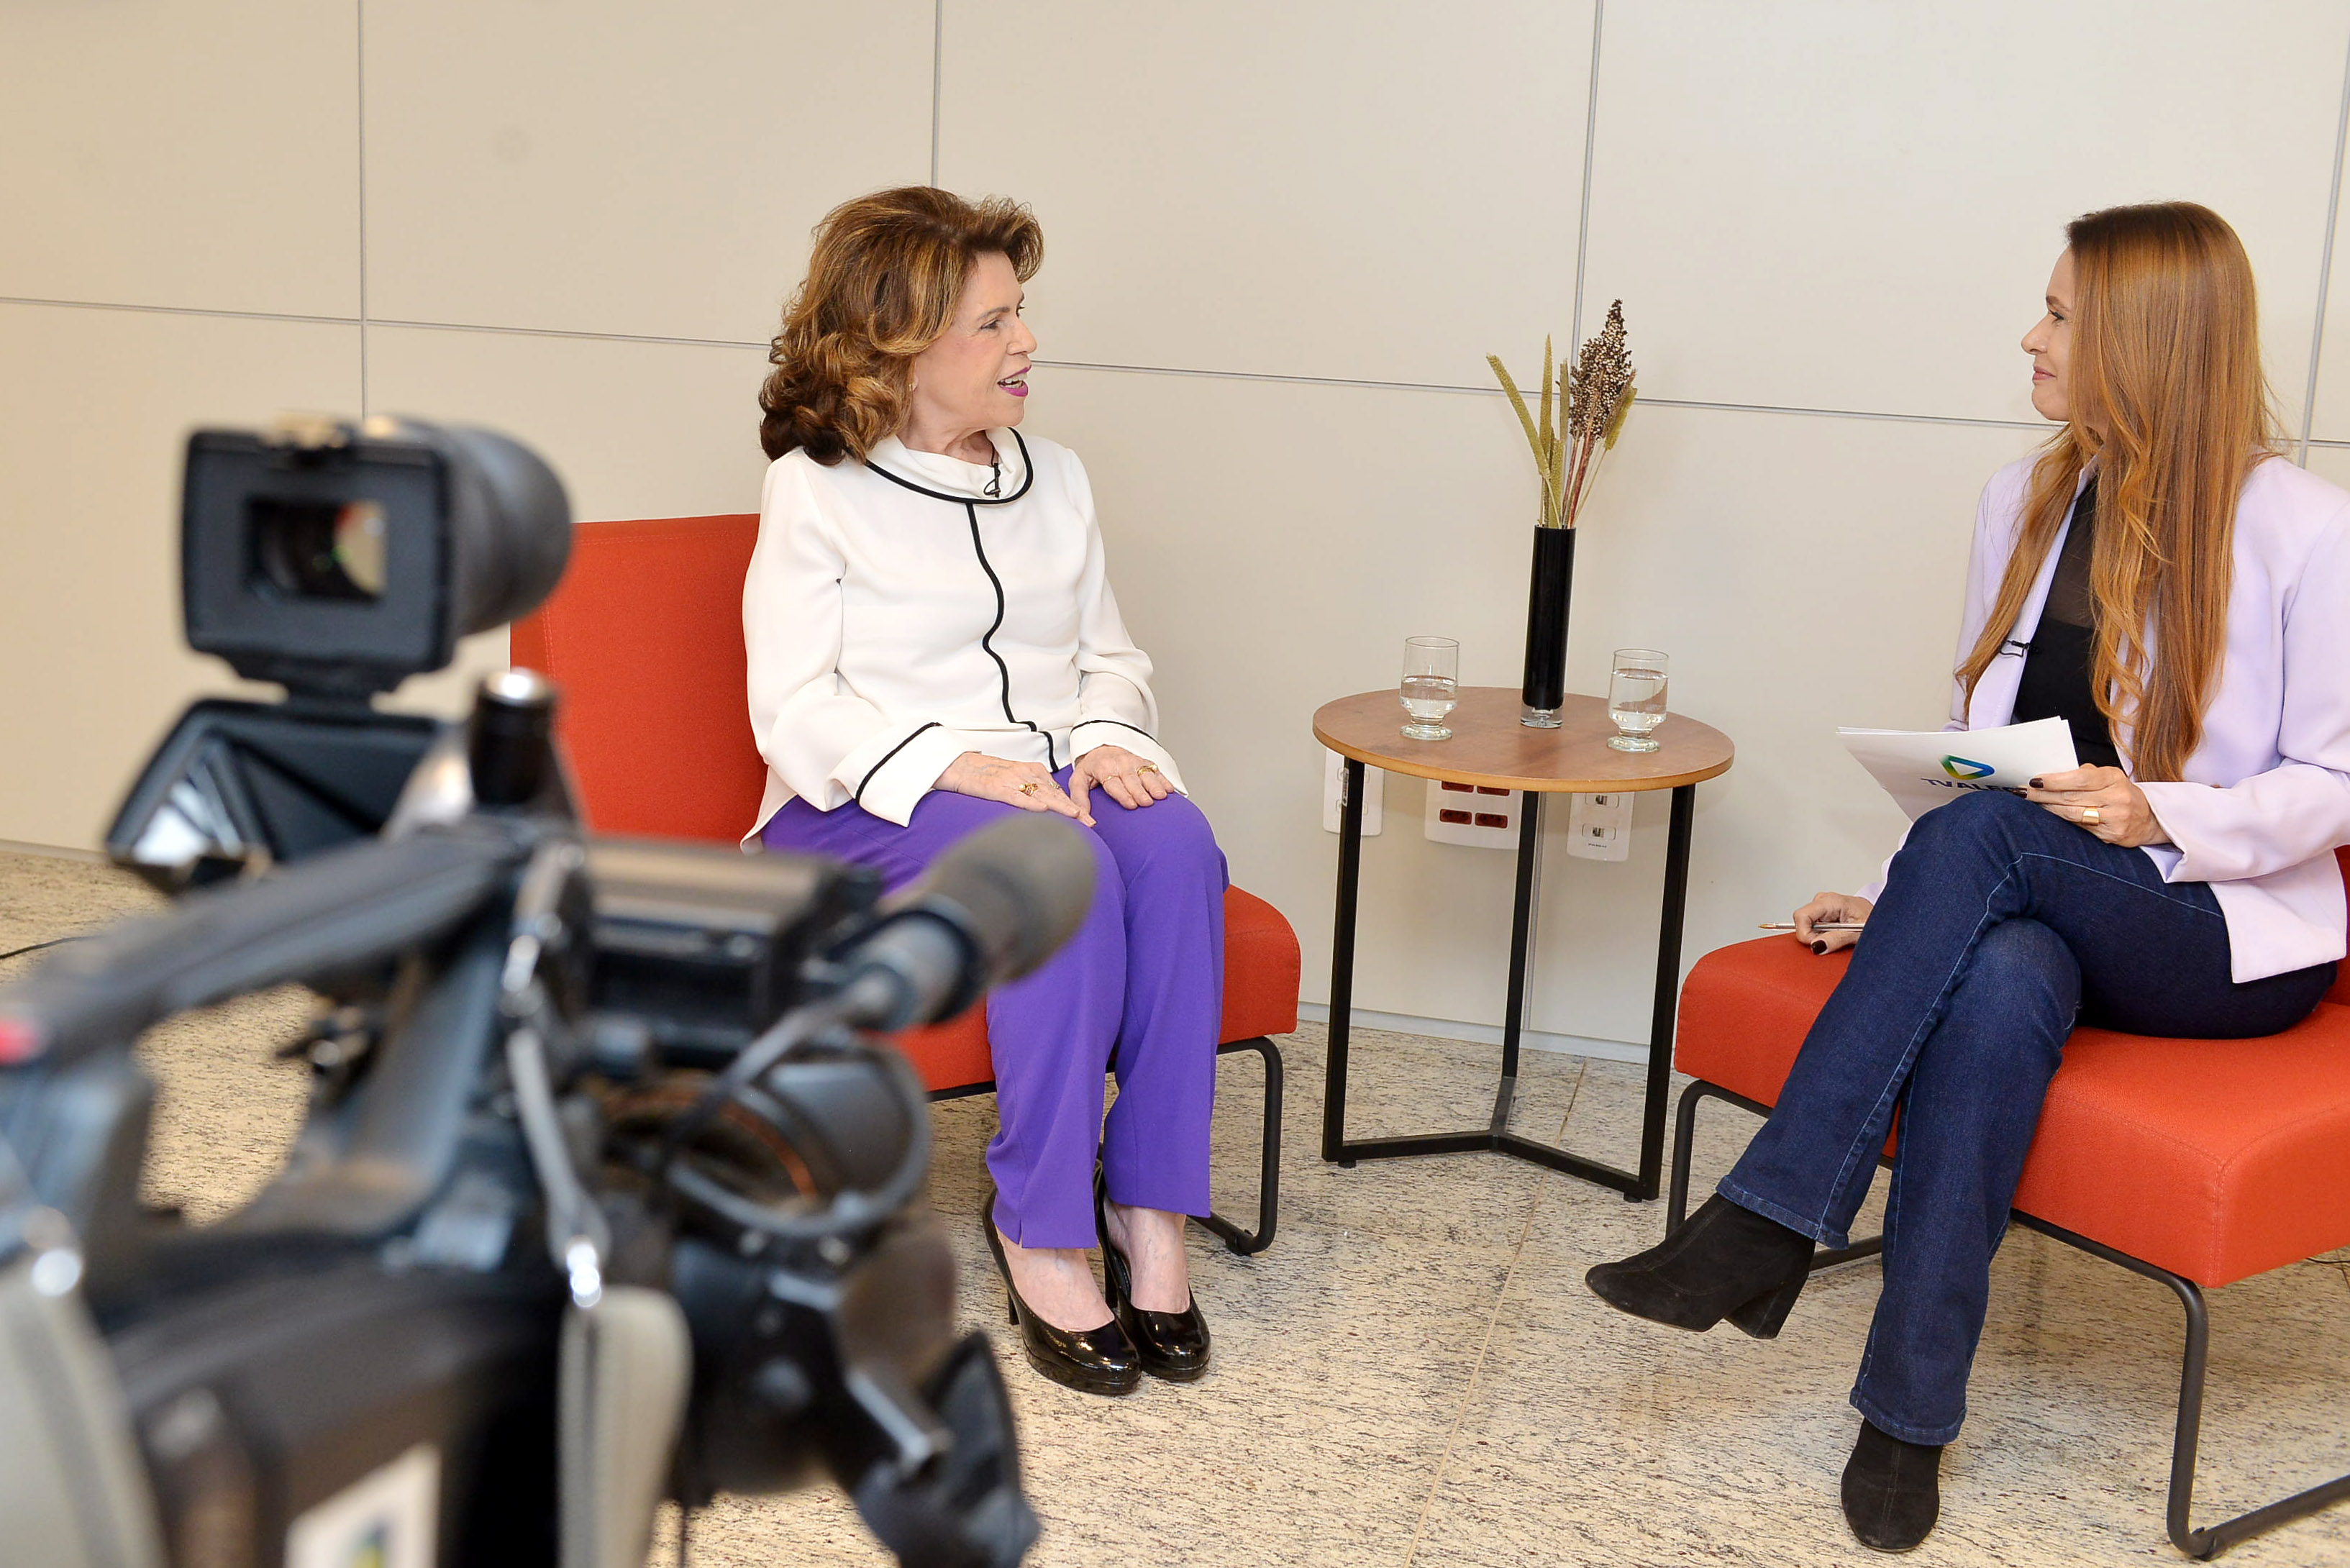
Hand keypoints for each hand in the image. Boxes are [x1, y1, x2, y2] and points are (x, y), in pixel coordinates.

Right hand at [936, 752, 1090, 824]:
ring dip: (1059, 807)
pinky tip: (1042, 809)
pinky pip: (1016, 796)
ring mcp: (1011, 780)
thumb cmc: (986, 775)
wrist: (958, 765)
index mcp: (1031, 771)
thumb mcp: (1014, 779)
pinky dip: (1030, 803)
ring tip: (1077, 818)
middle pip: (1054, 794)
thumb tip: (1049, 808)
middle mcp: (1025, 774)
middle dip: (1074, 810)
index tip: (1089, 819)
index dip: (1074, 805)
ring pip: (1040, 794)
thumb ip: (1032, 790)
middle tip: (1091, 823)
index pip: (1058, 791)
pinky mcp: (996, 788)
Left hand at [1069, 744, 1171, 816]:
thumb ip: (1079, 799)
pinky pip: (1155, 770)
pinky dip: (1163, 779)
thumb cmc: (1090, 769)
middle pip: (1132, 779)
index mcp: (1103, 768)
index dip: (1123, 794)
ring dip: (1155, 785)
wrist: (1101, 749)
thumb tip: (1084, 819)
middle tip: (1147, 803)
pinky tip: (1169, 789)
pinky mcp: (1143, 761)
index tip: (1131, 804)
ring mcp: (1134, 761)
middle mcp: (1120, 763)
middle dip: (1140, 791)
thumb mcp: (1078, 781)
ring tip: (1162, 796)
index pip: (1113, 783)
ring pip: (1145, 773)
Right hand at [1794, 891, 1872, 954]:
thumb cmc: (1875, 920)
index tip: (1817, 946)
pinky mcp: (1822, 914)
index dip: (1805, 934)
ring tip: (1838, 937)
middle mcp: (1823, 901)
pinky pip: (1811, 927)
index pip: (1801, 916)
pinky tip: (1834, 936)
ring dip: (1818, 937)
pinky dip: (1820, 936)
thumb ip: (1836, 939)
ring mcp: (1821, 907)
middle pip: (1802, 922)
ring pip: (1806, 926)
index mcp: (1830, 901)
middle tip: (1832, 942)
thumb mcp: (1858, 933)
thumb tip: (1817, 946)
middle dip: (1813, 937)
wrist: (1884, 918)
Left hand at [2024, 765, 2169, 847]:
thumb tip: (2050, 776)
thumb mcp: (2108, 777)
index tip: (2035, 780)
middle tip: (2022, 792)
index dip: (2055, 780)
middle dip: (2043, 795)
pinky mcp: (2112, 835)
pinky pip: (2080, 828)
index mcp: (2114, 778)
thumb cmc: (2119, 793)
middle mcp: (2117, 798)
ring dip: (2048, 809)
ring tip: (2032, 803)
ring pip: (2073, 814)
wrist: (2149, 817)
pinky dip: (2062, 821)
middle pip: (2072, 797)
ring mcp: (2116, 818)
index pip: (2080, 778)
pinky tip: (2050, 816)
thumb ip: (2084, 774)